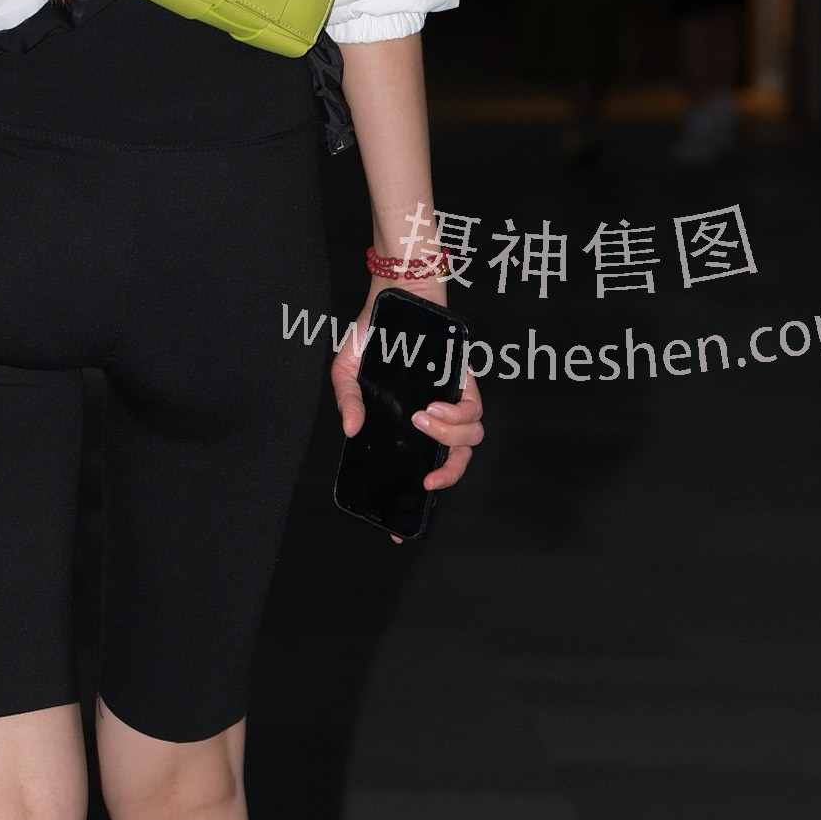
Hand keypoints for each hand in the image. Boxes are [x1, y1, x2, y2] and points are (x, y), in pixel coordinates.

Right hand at [332, 283, 484, 543]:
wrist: (395, 291)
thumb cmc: (373, 333)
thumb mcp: (346, 370)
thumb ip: (348, 403)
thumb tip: (352, 434)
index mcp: (411, 422)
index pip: (423, 464)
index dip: (416, 502)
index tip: (399, 528)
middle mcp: (436, 414)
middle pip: (457, 459)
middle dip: (447, 476)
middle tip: (425, 480)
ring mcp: (453, 397)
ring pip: (470, 437)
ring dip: (448, 436)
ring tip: (421, 420)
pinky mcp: (465, 378)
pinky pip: (474, 408)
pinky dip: (457, 415)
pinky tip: (433, 408)